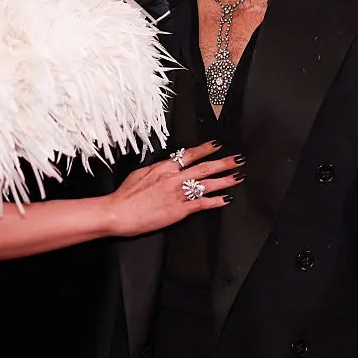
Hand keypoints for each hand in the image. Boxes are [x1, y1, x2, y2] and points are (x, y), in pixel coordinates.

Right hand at [106, 140, 242, 237]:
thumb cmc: (126, 195)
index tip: (216, 145)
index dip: (205, 149)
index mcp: (164, 168)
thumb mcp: (141, 173)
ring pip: (207, 184)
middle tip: (237, 160)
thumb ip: (157, 169)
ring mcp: (178, 194)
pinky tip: (225, 199)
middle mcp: (174, 178)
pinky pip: (202, 204)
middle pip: (204, 168)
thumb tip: (166, 165)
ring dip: (225, 180)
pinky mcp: (179, 210)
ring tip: (237, 177)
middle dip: (223, 163)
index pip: (189, 155)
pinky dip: (215, 201)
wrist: (119, 212)